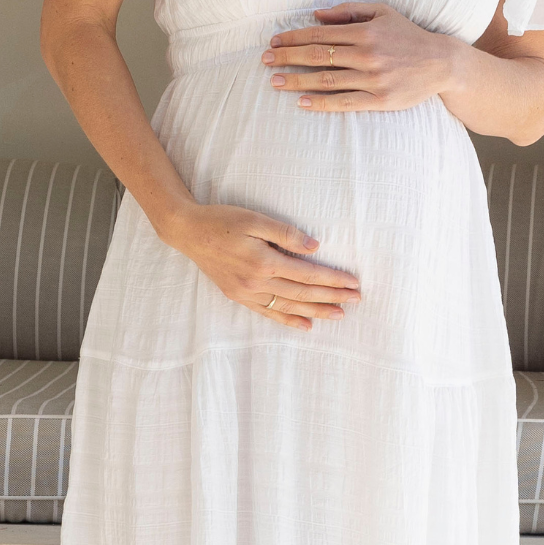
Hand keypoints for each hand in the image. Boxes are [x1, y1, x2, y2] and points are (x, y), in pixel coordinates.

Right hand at [165, 202, 359, 330]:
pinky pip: (268, 312)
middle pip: (303, 294)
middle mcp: (257, 282)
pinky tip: (305, 325)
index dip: (333, 280)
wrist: (187, 232)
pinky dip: (288, 319)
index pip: (308, 275)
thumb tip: (314, 248)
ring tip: (339, 315)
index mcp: (264, 262)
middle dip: (332, 297)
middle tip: (356, 300)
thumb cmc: (222, 220)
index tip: (353, 283)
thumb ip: (286, 234)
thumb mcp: (255, 219)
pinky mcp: (238, 296)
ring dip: (316, 312)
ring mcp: (247, 293)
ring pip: (289, 306)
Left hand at [263, 2, 460, 111]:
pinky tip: (301, 103)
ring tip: (275, 82)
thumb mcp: (382, 12)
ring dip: (297, 81)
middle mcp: (367, 54)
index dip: (293, 38)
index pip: (320, 34)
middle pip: (318, 56)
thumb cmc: (407, 35)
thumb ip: (348, 10)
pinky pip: (344, 102)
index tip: (273, 43)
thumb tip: (315, 14)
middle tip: (264, 62)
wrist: (441, 63)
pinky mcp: (380, 100)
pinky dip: (321, 103)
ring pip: (327, 80)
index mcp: (365, 31)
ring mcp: (373, 79)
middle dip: (287, 58)